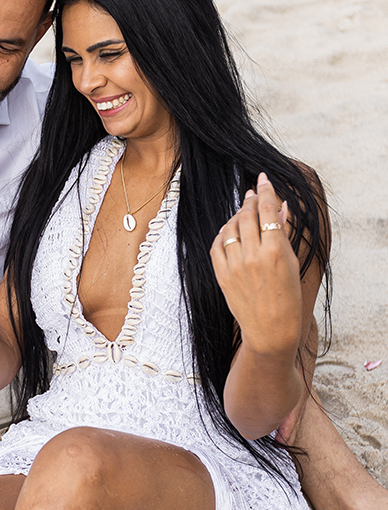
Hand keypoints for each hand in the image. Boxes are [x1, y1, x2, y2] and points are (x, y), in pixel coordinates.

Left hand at [210, 173, 301, 358]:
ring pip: (231, 227)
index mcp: (276, 250)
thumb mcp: (292, 263)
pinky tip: (229, 230)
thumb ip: (284, 233)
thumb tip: (282, 207)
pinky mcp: (222, 276)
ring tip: (242, 211)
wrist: (271, 330)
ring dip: (236, 215)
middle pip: (247, 215)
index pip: (268, 210)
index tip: (263, 179)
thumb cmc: (288, 297)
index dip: (266, 191)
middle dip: (250, 200)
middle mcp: (253, 256)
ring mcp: (235, 266)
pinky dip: (222, 233)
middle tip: (252, 193)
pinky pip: (217, 245)